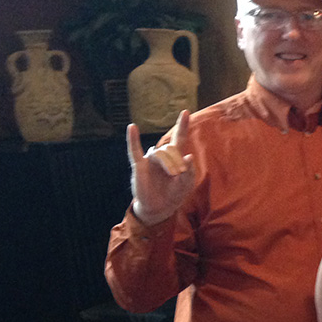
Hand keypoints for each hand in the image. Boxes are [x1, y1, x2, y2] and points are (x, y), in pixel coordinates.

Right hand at [127, 110, 195, 225]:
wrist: (159, 208)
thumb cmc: (173, 195)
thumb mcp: (186, 185)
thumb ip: (190, 172)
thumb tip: (189, 156)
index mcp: (174, 158)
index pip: (179, 138)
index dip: (182, 126)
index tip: (185, 112)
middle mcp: (161, 156)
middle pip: (170, 148)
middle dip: (177, 160)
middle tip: (179, 174)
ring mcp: (149, 160)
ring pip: (160, 153)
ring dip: (168, 163)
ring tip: (173, 176)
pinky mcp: (139, 166)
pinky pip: (134, 150)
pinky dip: (133, 139)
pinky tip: (132, 128)